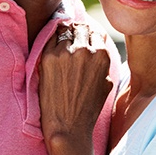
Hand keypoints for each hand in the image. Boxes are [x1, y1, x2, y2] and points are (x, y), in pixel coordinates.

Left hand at [39, 23, 112, 154]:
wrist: (68, 126)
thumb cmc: (89, 107)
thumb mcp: (107, 82)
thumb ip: (104, 62)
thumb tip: (98, 47)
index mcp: (101, 55)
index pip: (96, 32)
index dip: (90, 34)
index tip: (85, 36)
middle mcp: (85, 50)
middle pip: (81, 28)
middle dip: (78, 31)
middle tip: (73, 34)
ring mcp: (66, 52)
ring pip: (66, 30)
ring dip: (65, 33)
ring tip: (62, 36)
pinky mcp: (48, 57)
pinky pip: (51, 37)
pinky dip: (53, 37)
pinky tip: (53, 41)